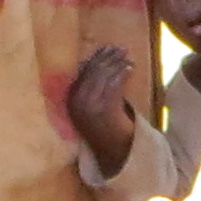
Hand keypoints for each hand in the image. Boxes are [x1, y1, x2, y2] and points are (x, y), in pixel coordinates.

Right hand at [64, 46, 135, 175]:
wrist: (111, 151)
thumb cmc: (102, 128)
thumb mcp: (89, 107)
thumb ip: (88, 87)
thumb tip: (94, 62)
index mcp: (70, 98)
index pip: (83, 71)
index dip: (96, 58)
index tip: (106, 48)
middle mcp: (77, 101)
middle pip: (94, 71)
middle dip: (108, 58)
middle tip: (121, 49)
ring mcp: (91, 106)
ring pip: (105, 77)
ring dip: (117, 64)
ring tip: (127, 57)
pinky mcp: (105, 110)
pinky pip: (115, 85)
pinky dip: (123, 74)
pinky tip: (130, 68)